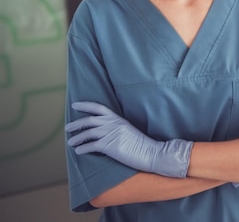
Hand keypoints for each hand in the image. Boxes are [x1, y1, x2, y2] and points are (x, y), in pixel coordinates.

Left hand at [65, 102, 192, 177]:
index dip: (85, 105)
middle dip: (76, 123)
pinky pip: (91, 146)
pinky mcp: (109, 146)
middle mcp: (113, 124)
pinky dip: (82, 148)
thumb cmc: (141, 144)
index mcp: (118, 119)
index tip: (75, 105)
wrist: (151, 152)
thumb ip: (116, 128)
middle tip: (68, 128)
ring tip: (71, 142)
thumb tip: (103, 131)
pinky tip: (79, 151)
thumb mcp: (128, 130)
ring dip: (77, 138)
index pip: (99, 108)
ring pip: (88, 133)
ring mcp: (111, 134)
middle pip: (90, 120)